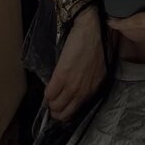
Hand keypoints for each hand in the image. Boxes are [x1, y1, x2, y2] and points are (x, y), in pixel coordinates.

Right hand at [44, 4, 106, 121]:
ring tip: (49, 97)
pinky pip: (50, 93)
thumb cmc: (95, 46)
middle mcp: (83, 92)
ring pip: (56, 106)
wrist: (90, 30)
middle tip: (52, 105)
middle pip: (65, 114)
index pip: (76, 111)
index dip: (67, 111)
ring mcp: (73, 85)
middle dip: (56, 112)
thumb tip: (76, 89)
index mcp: (93, 90)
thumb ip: (88, 83)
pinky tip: (48, 88)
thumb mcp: (98, 70)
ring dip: (50, 104)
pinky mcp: (62, 75)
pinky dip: (46, 94)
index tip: (62, 106)